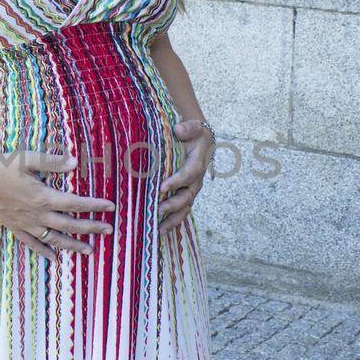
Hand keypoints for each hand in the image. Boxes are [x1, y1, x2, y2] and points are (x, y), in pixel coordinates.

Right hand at [0, 146, 114, 259]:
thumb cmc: (0, 167)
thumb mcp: (27, 158)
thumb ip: (52, 162)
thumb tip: (75, 162)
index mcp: (43, 197)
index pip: (76, 203)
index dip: (95, 206)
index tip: (110, 207)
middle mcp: (37, 215)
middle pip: (70, 225)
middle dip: (91, 228)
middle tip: (108, 230)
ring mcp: (26, 224)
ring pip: (55, 239)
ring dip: (74, 245)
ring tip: (89, 250)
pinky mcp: (15, 228)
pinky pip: (33, 244)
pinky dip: (44, 251)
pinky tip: (54, 258)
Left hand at [158, 119, 212, 234]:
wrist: (200, 142)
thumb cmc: (194, 134)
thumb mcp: (193, 127)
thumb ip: (188, 127)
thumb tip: (179, 129)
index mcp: (198, 163)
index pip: (189, 173)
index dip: (177, 181)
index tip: (163, 186)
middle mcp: (196, 180)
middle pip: (188, 196)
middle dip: (173, 204)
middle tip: (158, 209)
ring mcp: (191, 190)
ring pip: (184, 208)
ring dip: (172, 220)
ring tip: (159, 230)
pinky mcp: (185, 196)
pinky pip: (180, 212)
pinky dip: (172, 222)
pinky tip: (159, 232)